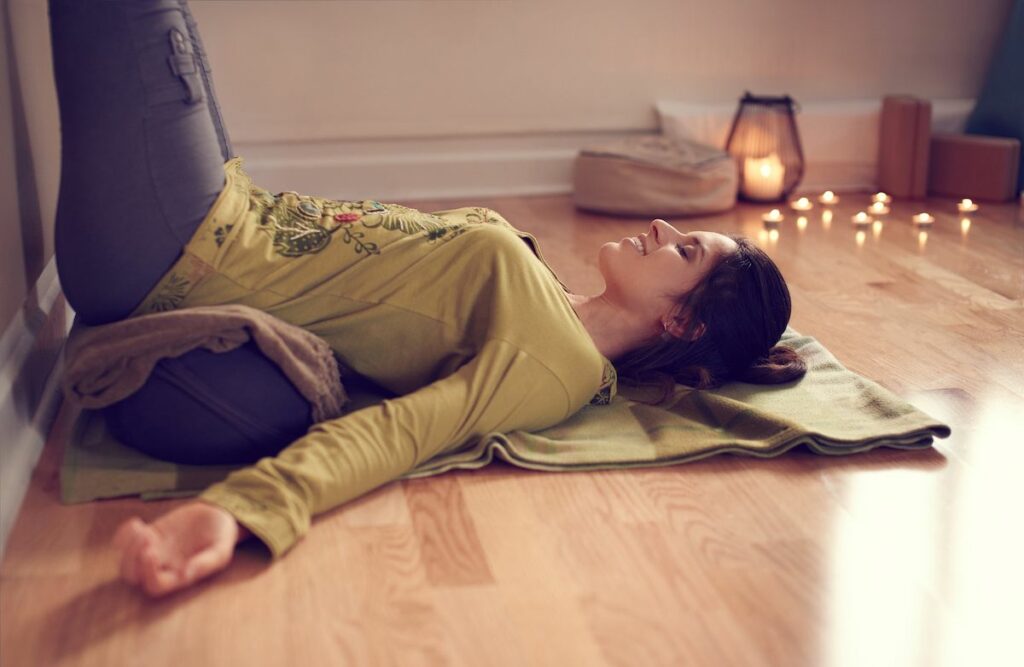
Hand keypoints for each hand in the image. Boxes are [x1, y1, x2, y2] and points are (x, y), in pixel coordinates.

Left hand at [113, 500, 244, 596]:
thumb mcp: (221, 550)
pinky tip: (136, 522)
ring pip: (126, 562)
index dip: (147, 573)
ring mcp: (153, 552)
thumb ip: (206, 563)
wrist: (217, 516)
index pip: (154, 585)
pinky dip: (123, 535)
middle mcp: (162, 568)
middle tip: (148, 537)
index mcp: (178, 576)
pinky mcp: (148, 536)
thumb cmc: (221, 537)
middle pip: (133, 576)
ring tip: (143, 529)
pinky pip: (124, 543)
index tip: (151, 551)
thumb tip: (186, 575)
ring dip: (128, 546)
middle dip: (133, 558)